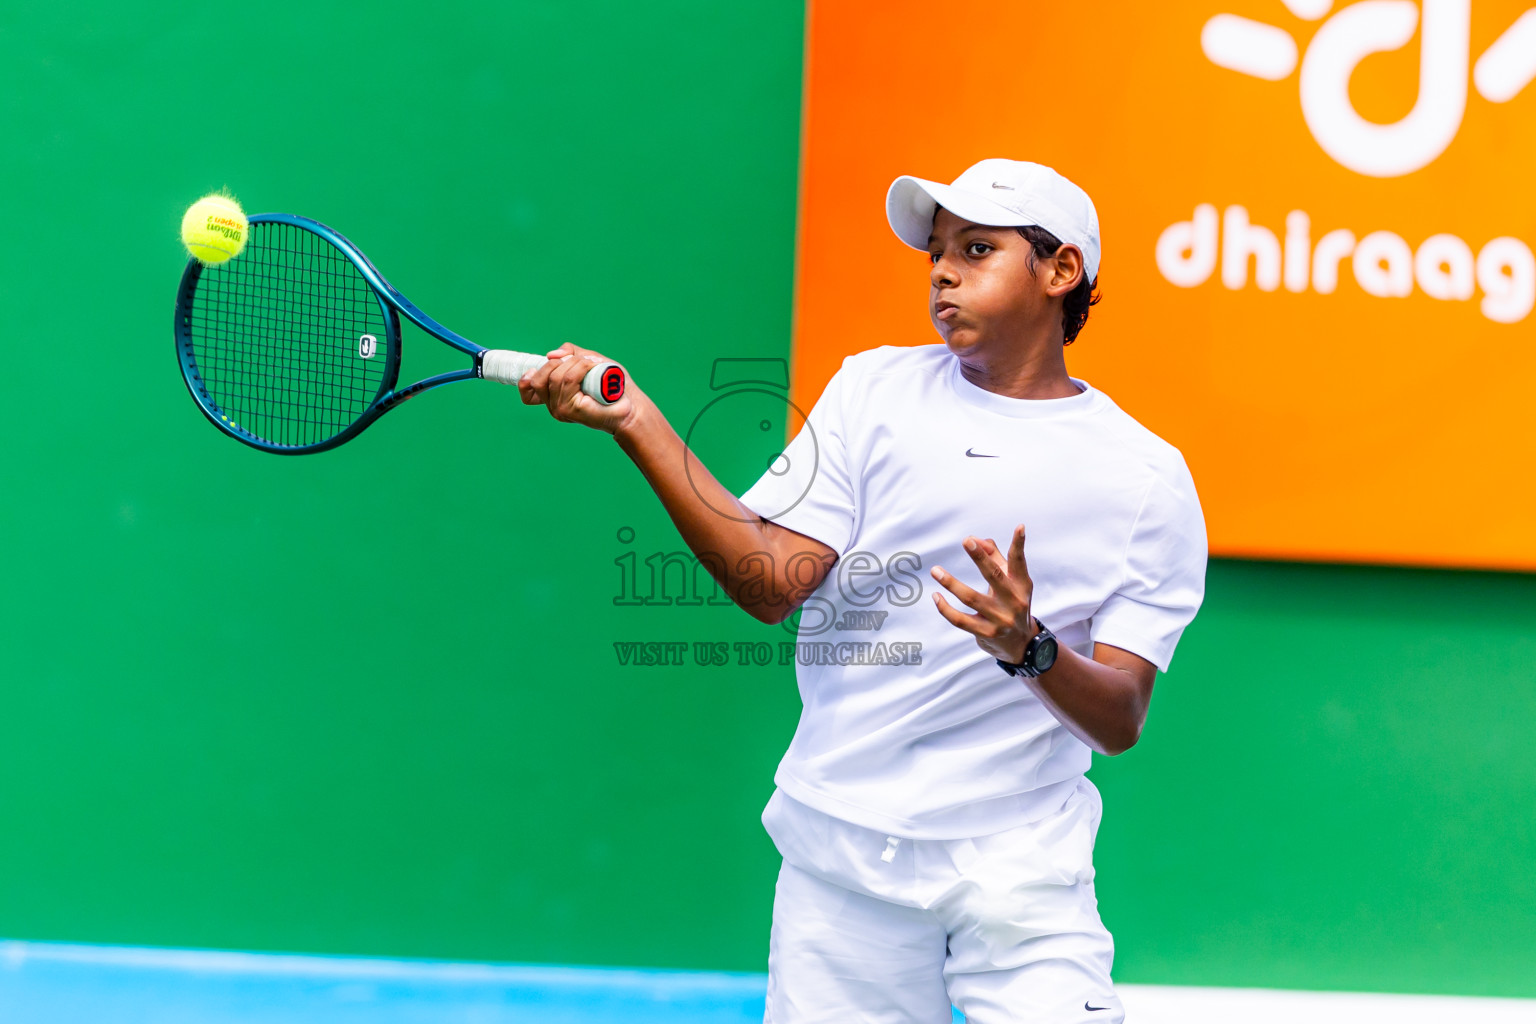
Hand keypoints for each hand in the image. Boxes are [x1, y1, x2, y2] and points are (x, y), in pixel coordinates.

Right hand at [518, 342, 634, 433]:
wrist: (632, 404)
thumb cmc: (613, 385)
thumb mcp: (588, 361)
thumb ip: (570, 354)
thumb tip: (552, 354)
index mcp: (554, 397)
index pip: (527, 392)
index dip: (526, 378)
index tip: (544, 364)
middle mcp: (553, 406)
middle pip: (539, 378)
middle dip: (560, 362)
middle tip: (583, 362)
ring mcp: (560, 409)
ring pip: (555, 376)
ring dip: (576, 363)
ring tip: (592, 366)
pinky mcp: (570, 410)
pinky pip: (568, 379)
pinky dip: (581, 367)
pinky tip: (593, 369)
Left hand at [930, 525, 1038, 664]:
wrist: (1021, 644)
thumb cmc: (1011, 604)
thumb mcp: (1010, 582)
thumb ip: (994, 558)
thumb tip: (975, 539)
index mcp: (1021, 585)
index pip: (1019, 562)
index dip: (1019, 544)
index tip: (1019, 527)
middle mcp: (1014, 601)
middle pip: (994, 576)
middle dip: (981, 558)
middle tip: (967, 541)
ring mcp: (1000, 619)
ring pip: (971, 598)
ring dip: (951, 583)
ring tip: (935, 570)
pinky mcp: (986, 634)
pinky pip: (960, 620)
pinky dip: (945, 608)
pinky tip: (936, 597)